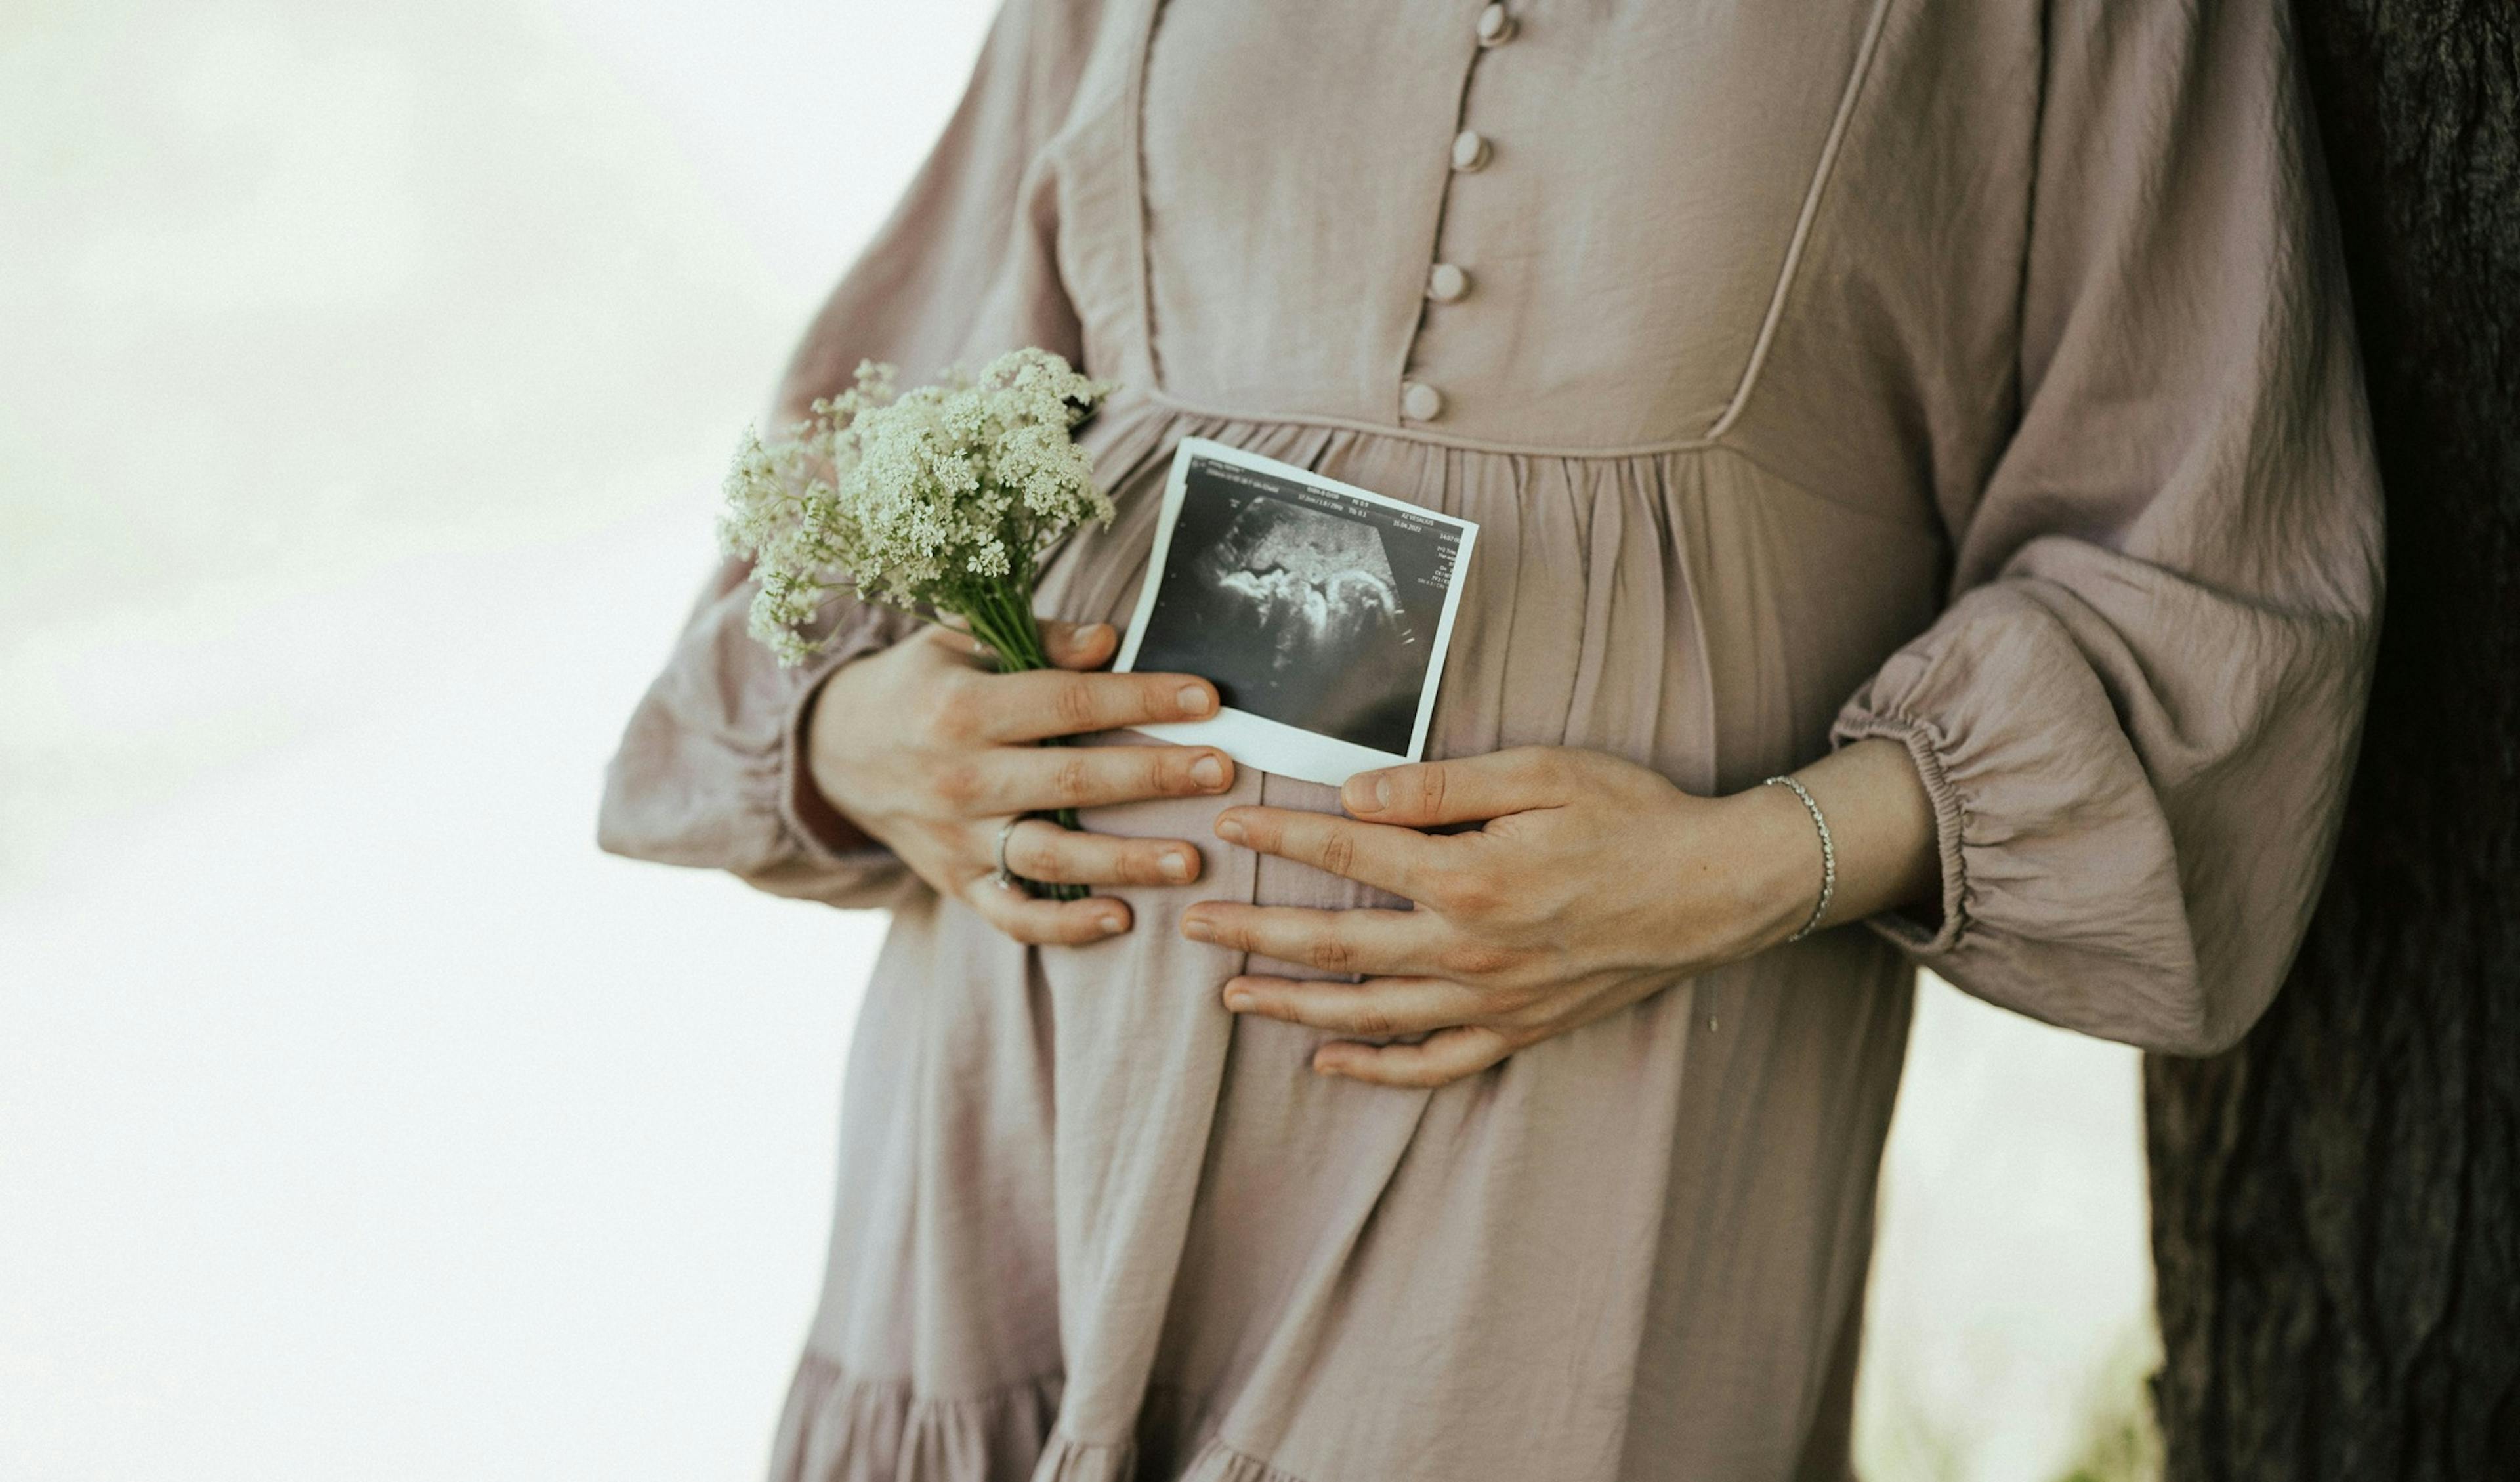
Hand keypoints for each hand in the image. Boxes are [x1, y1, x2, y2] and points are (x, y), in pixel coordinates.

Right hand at [805, 620, 1236, 944]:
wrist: (835, 753)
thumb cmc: (918, 686)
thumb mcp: (958, 642)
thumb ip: (1037, 640)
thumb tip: (1111, 642)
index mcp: (963, 708)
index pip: (1067, 702)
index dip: (1140, 699)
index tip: (1207, 698)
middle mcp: (960, 778)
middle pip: (1071, 782)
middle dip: (1153, 776)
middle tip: (1221, 773)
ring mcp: (957, 839)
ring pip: (1050, 859)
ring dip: (1123, 862)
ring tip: (1190, 860)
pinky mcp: (955, 883)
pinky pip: (1014, 916)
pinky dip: (1064, 928)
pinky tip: (1121, 920)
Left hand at [1181, 742, 1935, 1086]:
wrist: (1717, 890)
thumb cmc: (1632, 817)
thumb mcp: (1539, 773)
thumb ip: (1440, 788)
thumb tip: (1354, 795)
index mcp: (1468, 877)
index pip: (1346, 855)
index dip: (1280, 839)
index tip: (1228, 824)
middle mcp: (1469, 949)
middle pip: (1335, 946)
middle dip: (1254, 936)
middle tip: (1193, 924)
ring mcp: (1492, 1000)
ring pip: (1368, 1015)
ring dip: (1291, 1006)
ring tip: (1231, 994)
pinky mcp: (1519, 1029)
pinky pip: (1432, 1063)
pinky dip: (1375, 1068)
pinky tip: (1327, 1060)